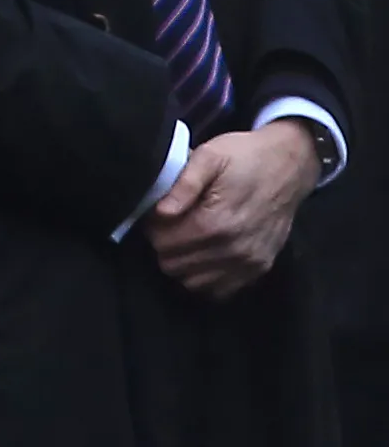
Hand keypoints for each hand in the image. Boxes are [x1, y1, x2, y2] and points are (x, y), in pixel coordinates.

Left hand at [146, 123, 324, 299]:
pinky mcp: (259, 267)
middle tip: (174, 226)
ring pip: (192, 282)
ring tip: (190, 239)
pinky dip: (207, 277)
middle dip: (166, 247)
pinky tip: (206, 255)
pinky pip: (219, 290)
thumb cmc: (246, 157)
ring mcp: (249, 262)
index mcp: (216, 222)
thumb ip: (183, 184)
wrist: (292, 163)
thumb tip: (160, 212)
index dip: (154, 229)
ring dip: (184, 264)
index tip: (161, 216)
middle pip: (173, 265)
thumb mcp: (210, 156)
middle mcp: (233, 249)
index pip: (163, 244)